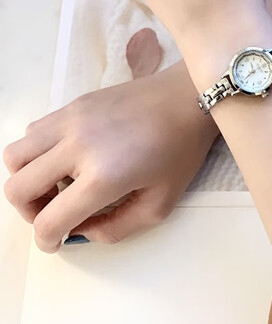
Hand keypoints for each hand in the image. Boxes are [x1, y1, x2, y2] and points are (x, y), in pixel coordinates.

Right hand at [3, 62, 216, 252]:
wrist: (188, 97)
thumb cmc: (181, 150)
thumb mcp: (161, 203)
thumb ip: (118, 227)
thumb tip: (83, 230)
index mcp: (103, 176)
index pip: (49, 220)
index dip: (47, 240)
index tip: (56, 241)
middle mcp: (78, 145)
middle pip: (18, 188)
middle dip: (29, 212)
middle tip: (53, 213)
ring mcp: (72, 119)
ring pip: (15, 154)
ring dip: (26, 178)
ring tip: (55, 183)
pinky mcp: (74, 103)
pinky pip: (34, 131)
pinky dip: (37, 151)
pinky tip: (67, 155)